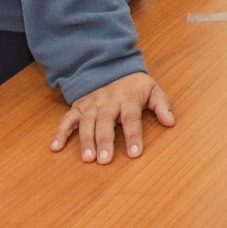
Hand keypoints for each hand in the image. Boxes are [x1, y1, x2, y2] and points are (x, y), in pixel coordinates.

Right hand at [51, 71, 173, 163]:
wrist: (112, 67)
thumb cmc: (135, 86)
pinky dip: (60, 132)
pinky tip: (56, 147)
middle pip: (106, 120)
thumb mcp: (153, 90)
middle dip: (105, 140)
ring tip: (87, 158)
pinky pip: (67, 119)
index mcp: (128, 97)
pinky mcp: (79, 106)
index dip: (133, 135)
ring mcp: (92, 103)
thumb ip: (162, 105)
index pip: (131, 117)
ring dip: (85, 140)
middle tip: (104, 160)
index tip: (134, 153)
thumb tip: (170, 121)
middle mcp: (108, 100)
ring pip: (87, 121)